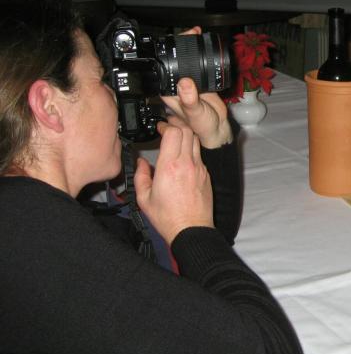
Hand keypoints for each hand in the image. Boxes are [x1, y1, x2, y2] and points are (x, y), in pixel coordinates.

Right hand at [134, 122, 213, 244]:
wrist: (191, 229)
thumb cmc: (168, 217)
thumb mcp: (144, 198)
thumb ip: (140, 176)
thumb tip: (140, 163)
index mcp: (169, 167)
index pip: (173, 133)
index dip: (166, 125)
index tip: (159, 127)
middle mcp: (187, 164)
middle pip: (187, 131)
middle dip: (177, 124)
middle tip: (168, 127)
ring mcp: (199, 168)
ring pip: (196, 140)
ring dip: (186, 134)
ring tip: (176, 137)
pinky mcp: (206, 174)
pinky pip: (199, 154)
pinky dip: (192, 149)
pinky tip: (183, 155)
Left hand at [159, 27, 232, 148]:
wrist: (218, 128)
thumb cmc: (202, 125)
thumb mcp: (195, 113)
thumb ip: (190, 100)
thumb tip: (184, 83)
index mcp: (169, 91)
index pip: (164, 67)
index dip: (169, 53)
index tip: (178, 41)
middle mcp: (177, 85)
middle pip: (175, 60)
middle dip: (181, 44)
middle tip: (192, 33)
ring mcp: (189, 82)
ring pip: (187, 60)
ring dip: (192, 47)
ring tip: (197, 34)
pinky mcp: (202, 81)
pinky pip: (200, 65)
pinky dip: (203, 55)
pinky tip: (206, 46)